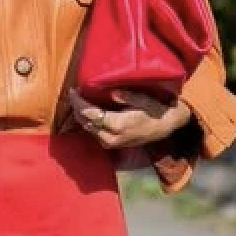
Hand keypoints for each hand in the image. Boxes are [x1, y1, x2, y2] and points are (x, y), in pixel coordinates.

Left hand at [69, 88, 190, 149]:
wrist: (164, 128)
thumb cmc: (154, 110)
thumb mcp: (144, 100)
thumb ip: (128, 97)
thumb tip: (112, 93)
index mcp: (118, 124)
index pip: (91, 114)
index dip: (78, 102)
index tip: (72, 91)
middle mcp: (112, 137)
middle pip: (86, 122)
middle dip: (77, 108)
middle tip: (74, 94)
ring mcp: (111, 143)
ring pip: (88, 129)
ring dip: (81, 116)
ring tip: (78, 101)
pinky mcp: (111, 145)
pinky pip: (94, 133)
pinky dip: (88, 122)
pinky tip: (88, 112)